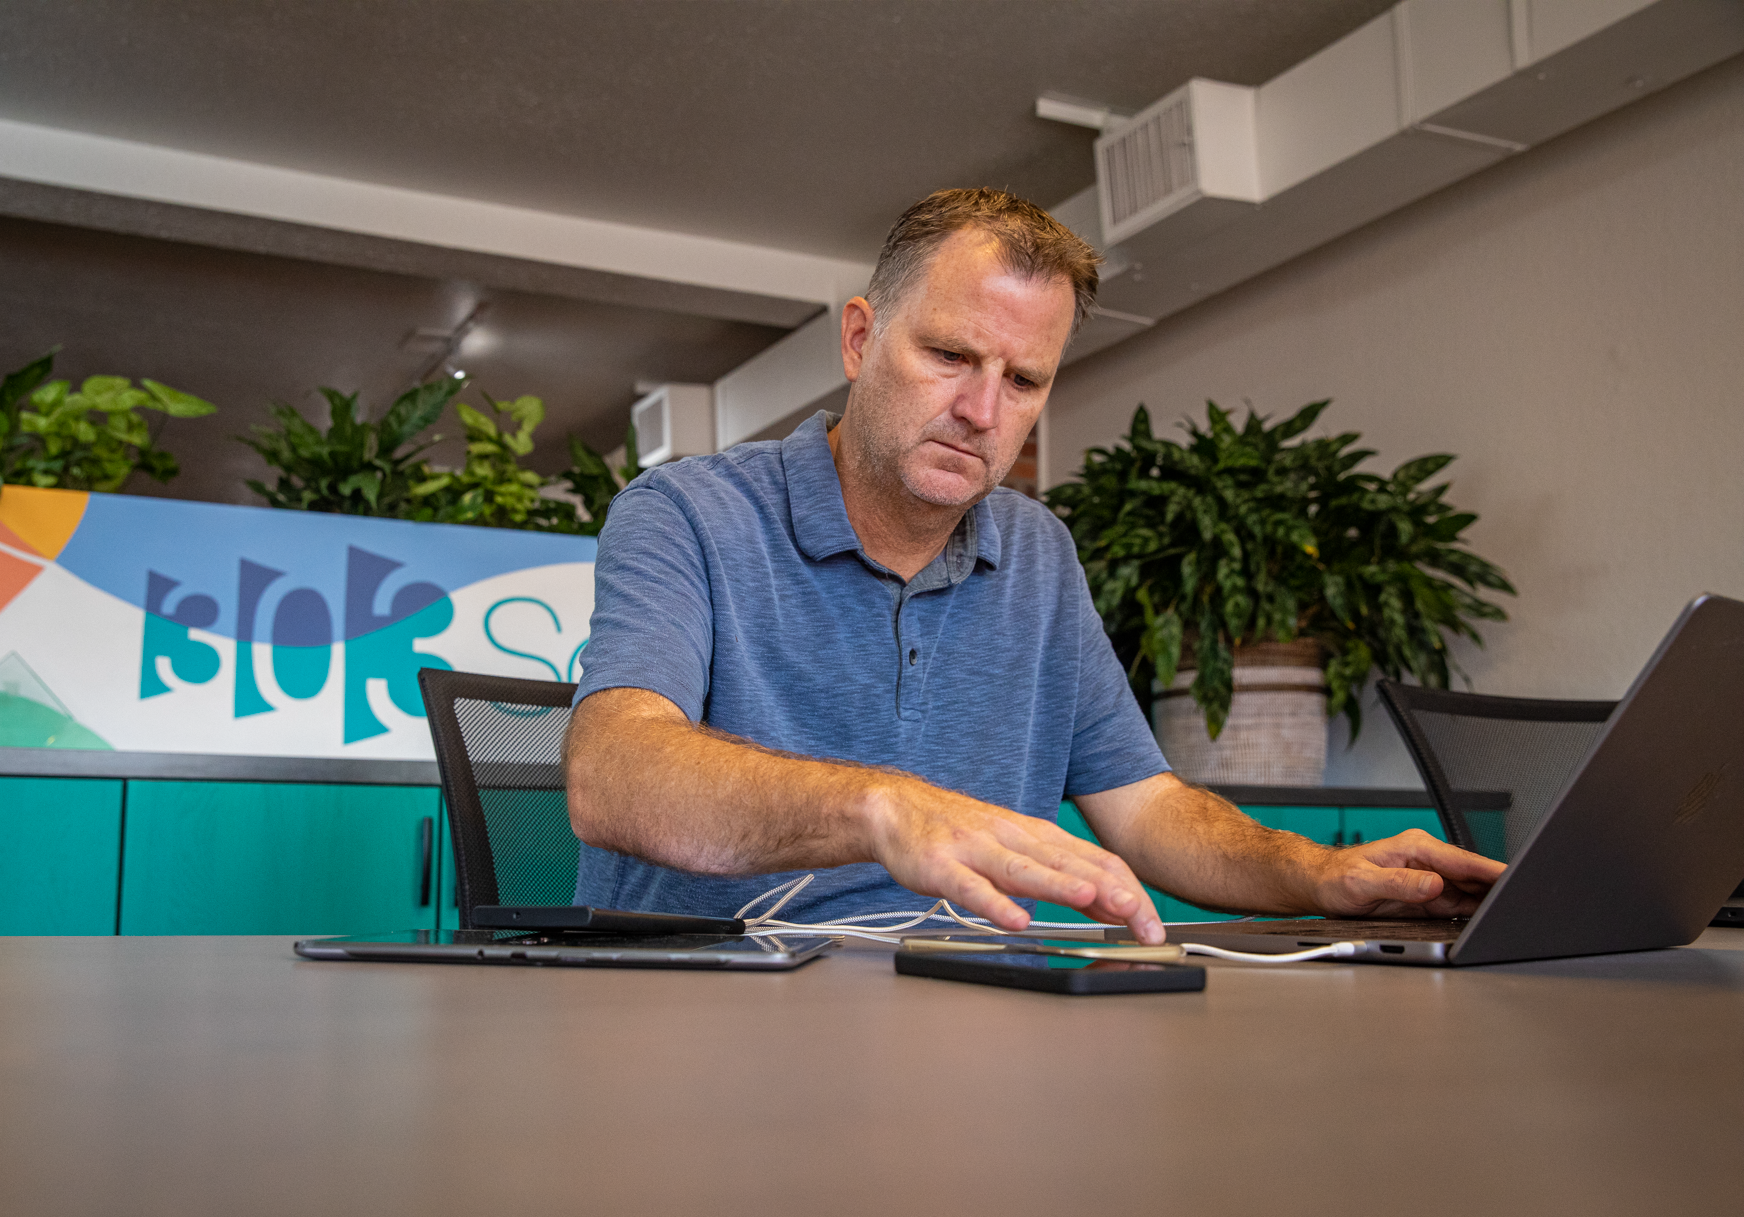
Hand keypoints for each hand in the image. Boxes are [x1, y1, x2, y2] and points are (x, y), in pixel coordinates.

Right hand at [861, 777, 1166, 943]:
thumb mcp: (1015, 846)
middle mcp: (1012, 837)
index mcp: (1035, 834)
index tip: (1151, 921)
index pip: (1093, 859)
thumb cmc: (958, 832)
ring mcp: (976, 849)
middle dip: (1109, 891)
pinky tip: (1015, 919)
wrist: (895, 809)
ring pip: (1025, 869)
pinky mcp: (941, 866)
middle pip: (1069, 863)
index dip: (1126, 889)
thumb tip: (1107, 900)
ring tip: (1091, 900)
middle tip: (1141, 917)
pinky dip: (994, 903)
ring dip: (1060, 884)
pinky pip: (970, 887)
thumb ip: (1057, 872)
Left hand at [1309, 829, 1505, 918]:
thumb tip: (1434, 885)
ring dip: (1490, 902)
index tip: (1517, 881)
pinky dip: (1476, 912)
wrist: (1321, 885)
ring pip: (1472, 891)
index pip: (1464, 859)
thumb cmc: (1336, 878)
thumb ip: (1399, 883)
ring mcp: (1431, 879)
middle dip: (1499, 888)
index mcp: (1416, 847)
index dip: (1492, 871)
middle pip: (1475, 875)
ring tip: (1513, 916)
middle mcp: (1428, 860)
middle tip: (1524, 905)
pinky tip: (1488, 922)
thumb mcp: (1363, 882)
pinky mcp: (1429, 897)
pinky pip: (1460, 904)